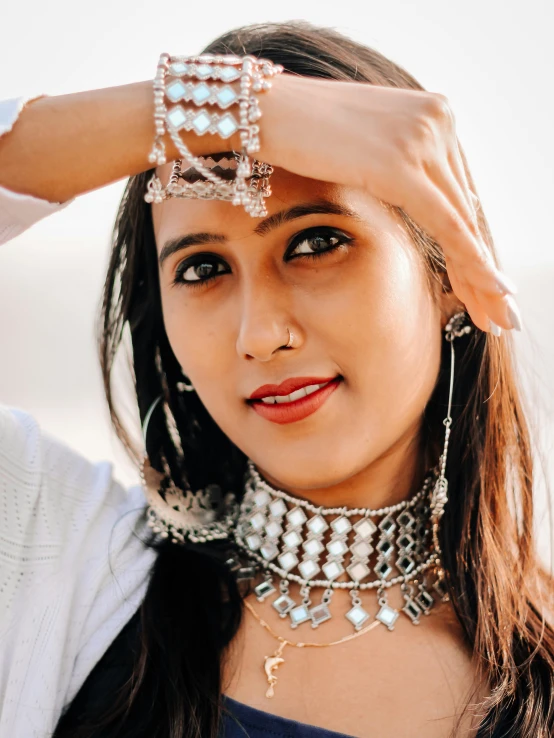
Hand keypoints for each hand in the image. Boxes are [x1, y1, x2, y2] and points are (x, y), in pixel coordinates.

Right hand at [260, 73, 519, 332]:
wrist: (259, 109)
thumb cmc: (298, 134)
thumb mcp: (359, 149)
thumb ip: (393, 167)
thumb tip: (411, 199)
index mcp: (430, 114)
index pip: (459, 193)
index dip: (472, 242)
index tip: (484, 284)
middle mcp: (436, 120)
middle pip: (468, 209)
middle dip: (483, 267)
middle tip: (502, 312)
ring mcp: (421, 137)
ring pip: (463, 221)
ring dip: (482, 275)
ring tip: (497, 316)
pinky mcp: (400, 162)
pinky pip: (445, 222)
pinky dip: (470, 261)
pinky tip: (486, 290)